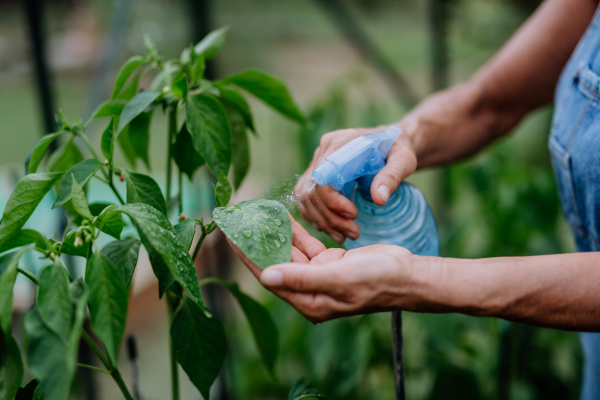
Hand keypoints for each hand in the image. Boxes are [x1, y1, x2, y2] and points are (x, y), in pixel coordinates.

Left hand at [228, 214, 414, 322]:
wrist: (407, 276)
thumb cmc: (377, 281)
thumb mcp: (338, 278)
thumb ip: (302, 278)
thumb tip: (266, 275)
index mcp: (308, 300)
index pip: (270, 275)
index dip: (249, 256)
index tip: (231, 236)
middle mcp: (309, 289)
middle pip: (276, 262)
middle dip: (258, 242)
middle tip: (239, 220)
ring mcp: (319, 275)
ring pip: (290, 251)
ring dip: (275, 233)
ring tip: (256, 214)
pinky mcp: (329, 262)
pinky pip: (306, 245)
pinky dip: (295, 231)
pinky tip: (283, 216)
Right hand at [294, 125, 416, 242]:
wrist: (391, 145)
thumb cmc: (398, 149)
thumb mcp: (403, 160)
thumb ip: (392, 176)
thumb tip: (378, 199)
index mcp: (340, 142)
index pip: (322, 177)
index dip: (333, 201)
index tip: (354, 215)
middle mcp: (323, 150)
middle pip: (312, 190)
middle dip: (330, 217)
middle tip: (353, 233)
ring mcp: (317, 162)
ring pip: (306, 197)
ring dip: (322, 221)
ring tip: (344, 236)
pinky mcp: (316, 174)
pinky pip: (306, 199)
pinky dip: (316, 217)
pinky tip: (332, 229)